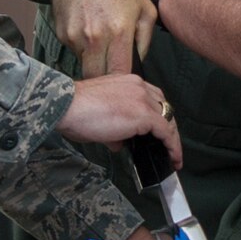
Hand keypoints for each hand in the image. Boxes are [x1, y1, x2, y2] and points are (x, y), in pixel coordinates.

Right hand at [46, 0, 155, 75]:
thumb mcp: (144, 8)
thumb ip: (144, 40)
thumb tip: (138, 64)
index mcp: (119, 33)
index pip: (120, 74)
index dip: (122, 81)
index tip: (124, 80)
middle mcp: (95, 38)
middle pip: (97, 77)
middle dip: (104, 77)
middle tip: (110, 68)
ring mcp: (76, 36)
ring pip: (84, 64)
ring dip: (92, 59)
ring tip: (99, 37)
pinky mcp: (62, 33)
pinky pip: (74, 50)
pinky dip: (81, 45)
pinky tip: (87, 26)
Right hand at [58, 72, 182, 166]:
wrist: (67, 106)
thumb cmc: (74, 110)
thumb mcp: (99, 118)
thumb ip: (113, 130)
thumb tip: (119, 143)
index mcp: (127, 82)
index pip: (151, 97)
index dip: (158, 116)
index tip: (160, 131)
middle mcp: (138, 86)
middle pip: (164, 107)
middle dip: (168, 127)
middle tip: (168, 145)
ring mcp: (142, 99)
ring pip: (168, 119)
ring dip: (172, 138)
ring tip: (173, 155)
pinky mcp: (144, 114)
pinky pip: (166, 132)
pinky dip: (172, 146)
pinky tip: (173, 157)